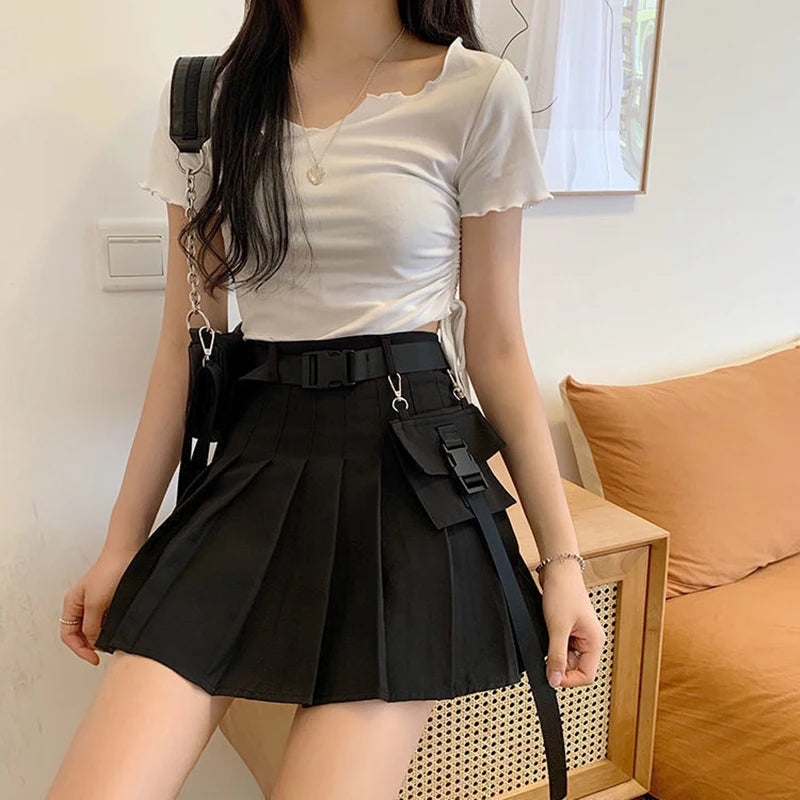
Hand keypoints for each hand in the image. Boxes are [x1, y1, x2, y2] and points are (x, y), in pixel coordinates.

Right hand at [59, 544, 138, 664]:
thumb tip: (92, 642)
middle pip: (81, 633)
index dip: (79, 649)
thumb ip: (91, 625)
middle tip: (103, 652)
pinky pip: (106, 619)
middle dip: (90, 645)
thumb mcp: (96, 603)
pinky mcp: (110, 599)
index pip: (68, 635)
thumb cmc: (109, 571)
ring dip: (101, 635)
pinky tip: (119, 628)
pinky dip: (110, 626)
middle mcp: (82, 603)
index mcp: (72, 604)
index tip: (93, 658)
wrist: (128, 553)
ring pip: (94, 626)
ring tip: (112, 641)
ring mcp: (96, 601)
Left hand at [539, 559, 604, 688]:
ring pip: (567, 657)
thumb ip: (556, 656)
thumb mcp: (558, 628)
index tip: (552, 675)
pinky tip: (548, 631)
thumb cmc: (564, 592)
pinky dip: (552, 643)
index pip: (586, 676)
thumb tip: (554, 680)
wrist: (557, 570)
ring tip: (549, 634)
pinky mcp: (569, 628)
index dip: (568, 679)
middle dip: (560, 663)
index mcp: (595, 642)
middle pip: (576, 668)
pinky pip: (561, 645)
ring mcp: (579, 634)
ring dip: (555, 652)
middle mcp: (590, 640)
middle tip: (547, 650)